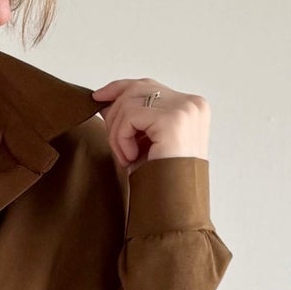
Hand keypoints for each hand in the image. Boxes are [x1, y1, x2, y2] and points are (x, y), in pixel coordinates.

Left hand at [90, 77, 210, 174]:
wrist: (173, 204)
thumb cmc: (161, 177)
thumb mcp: (145, 140)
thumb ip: (131, 116)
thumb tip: (103, 99)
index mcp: (191, 106)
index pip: (148, 85)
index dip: (119, 88)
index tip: (98, 96)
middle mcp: (192, 103)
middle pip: (135, 90)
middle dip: (115, 116)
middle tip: (116, 146)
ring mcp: (184, 109)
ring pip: (128, 104)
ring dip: (117, 134)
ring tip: (126, 157)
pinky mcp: (172, 120)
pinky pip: (129, 118)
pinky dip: (121, 139)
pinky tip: (131, 157)